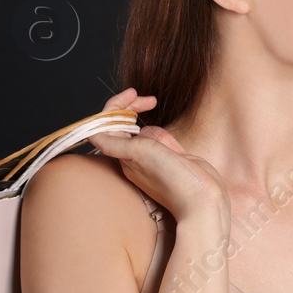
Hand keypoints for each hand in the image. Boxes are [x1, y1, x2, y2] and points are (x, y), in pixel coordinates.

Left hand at [87, 88, 229, 228]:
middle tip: (150, 100)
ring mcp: (153, 158)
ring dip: (147, 118)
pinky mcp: (170, 158)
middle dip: (132, 106)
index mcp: (123, 156)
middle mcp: (135, 157)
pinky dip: (162, 131)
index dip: (116, 106)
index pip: (108, 125)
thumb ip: (113, 142)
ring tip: (157, 115)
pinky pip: (160, 139)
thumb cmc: (170, 178)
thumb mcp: (137, 154)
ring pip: (142, 130)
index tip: (133, 94)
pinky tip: (171, 140)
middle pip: (123, 125)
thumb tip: (91, 133)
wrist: (202, 197)